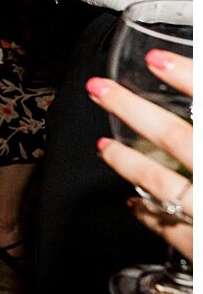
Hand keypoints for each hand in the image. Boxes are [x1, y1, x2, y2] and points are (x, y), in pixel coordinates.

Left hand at [90, 50, 193, 258]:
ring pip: (165, 188)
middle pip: (179, 141)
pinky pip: (175, 234)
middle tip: (100, 88)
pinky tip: (135, 204)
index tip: (158, 59)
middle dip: (135, 111)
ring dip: (129, 164)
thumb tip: (200, 94)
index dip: (190, 79)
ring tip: (103, 146)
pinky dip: (151, 216)